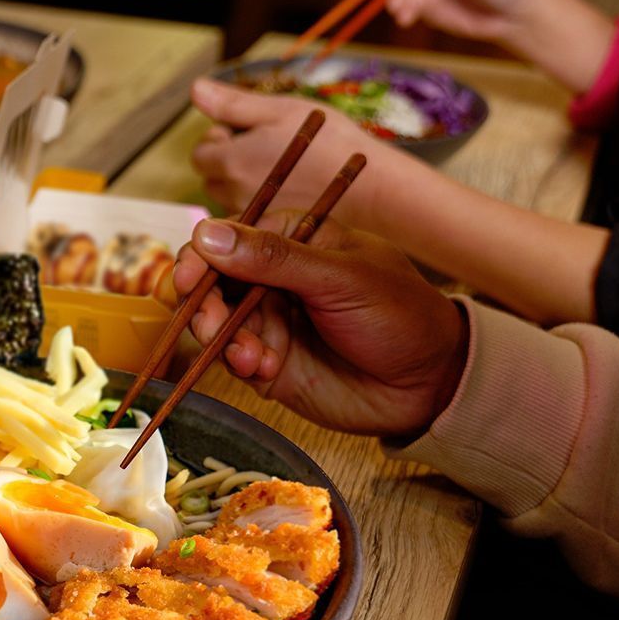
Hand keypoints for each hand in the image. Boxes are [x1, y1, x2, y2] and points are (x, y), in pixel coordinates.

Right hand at [171, 215, 468, 436]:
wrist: (430, 385)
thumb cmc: (401, 315)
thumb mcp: (341, 278)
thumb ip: (274, 258)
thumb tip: (207, 234)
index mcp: (292, 239)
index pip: (228, 238)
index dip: (201, 257)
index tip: (188, 280)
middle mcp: (272, 277)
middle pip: (211, 282)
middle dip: (204, 306)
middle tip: (212, 328)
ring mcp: (268, 320)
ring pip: (215, 323)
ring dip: (223, 340)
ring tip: (252, 358)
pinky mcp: (267, 362)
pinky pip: (233, 358)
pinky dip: (240, 364)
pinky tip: (265, 371)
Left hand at [190, 78, 399, 221]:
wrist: (372, 188)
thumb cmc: (330, 142)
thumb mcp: (281, 110)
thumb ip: (233, 104)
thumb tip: (196, 88)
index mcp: (230, 161)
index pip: (201, 153)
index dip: (222, 138)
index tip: (252, 131)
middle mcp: (232, 194)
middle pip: (213, 177)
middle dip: (231, 160)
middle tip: (270, 147)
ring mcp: (251, 216)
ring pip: (233, 196)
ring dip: (246, 181)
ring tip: (287, 167)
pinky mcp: (270, 233)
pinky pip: (253, 214)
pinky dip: (264, 201)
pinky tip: (293, 190)